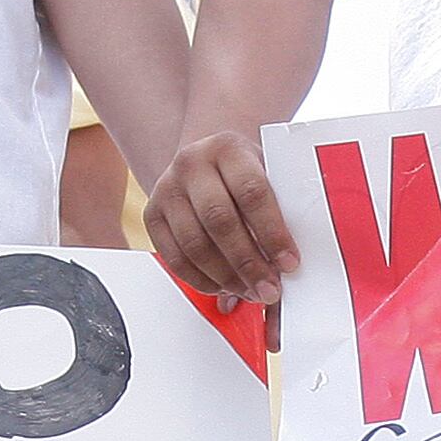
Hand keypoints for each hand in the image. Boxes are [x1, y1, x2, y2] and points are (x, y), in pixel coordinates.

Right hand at [147, 127, 297, 305]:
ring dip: (225, 278)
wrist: (205, 160)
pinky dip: (201, 281)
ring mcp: (167, 190)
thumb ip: (281, 211)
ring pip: (194, 245)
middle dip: (248, 263)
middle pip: (219, 221)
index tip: (288, 262)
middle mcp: (192, 165)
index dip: (272, 232)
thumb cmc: (243, 173)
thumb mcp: (267, 175)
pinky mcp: (152, 215)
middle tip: (269, 289)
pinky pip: (174, 259)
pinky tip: (223, 287)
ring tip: (249, 291)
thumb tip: (287, 266)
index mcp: (228, 149)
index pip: (252, 192)